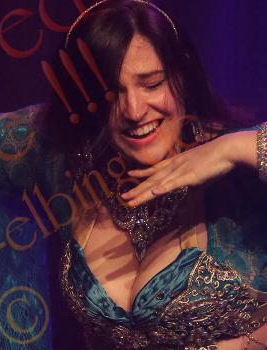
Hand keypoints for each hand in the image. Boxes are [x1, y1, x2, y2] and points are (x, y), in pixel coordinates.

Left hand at [120, 135, 240, 205]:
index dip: (142, 173)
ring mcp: (180, 171)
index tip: (130, 175)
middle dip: (137, 189)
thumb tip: (190, 190)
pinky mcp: (190, 176)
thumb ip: (191, 180)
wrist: (226, 149)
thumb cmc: (216, 159)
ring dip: (143, 193)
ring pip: (158, 184)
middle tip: (123, 197)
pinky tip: (153, 192)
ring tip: (129, 200)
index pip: (155, 169)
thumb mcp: (199, 170)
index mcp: (176, 162)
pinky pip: (174, 183)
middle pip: (152, 180)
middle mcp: (174, 166)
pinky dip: (163, 188)